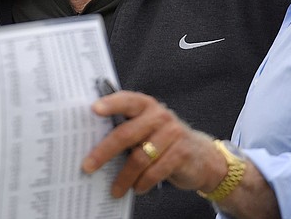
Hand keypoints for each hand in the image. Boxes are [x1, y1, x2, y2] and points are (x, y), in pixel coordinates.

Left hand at [81, 90, 226, 196]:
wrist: (202, 156)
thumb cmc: (163, 141)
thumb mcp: (147, 128)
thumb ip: (127, 128)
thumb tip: (92, 144)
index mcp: (147, 106)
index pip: (127, 100)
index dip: (111, 103)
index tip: (93, 109)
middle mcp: (160, 116)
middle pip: (127, 134)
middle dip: (104, 152)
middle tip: (88, 167)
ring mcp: (173, 133)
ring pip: (140, 157)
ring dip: (124, 177)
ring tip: (115, 190)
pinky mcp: (182, 153)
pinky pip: (156, 171)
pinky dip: (143, 183)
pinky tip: (137, 188)